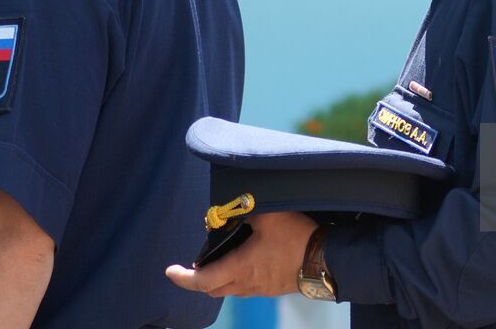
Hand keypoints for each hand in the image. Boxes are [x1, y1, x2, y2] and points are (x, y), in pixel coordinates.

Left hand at [166, 211, 318, 297]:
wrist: (325, 261)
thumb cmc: (297, 238)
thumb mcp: (271, 215)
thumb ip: (248, 209)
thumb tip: (235, 204)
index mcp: (240, 267)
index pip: (202, 281)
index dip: (182, 278)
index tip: (170, 270)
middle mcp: (246, 283)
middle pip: (212, 289)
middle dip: (197, 280)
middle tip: (191, 267)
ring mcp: (260, 289)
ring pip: (228, 290)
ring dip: (217, 279)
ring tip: (216, 261)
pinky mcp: (272, 288)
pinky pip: (245, 288)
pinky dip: (235, 278)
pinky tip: (243, 261)